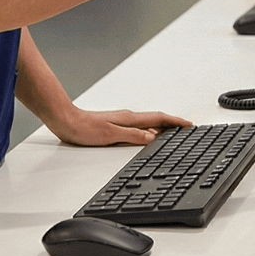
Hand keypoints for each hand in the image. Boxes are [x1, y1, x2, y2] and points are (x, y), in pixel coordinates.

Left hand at [44, 106, 190, 146]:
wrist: (66, 121)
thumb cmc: (84, 128)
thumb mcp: (110, 134)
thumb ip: (132, 135)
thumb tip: (151, 137)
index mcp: (130, 118)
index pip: (158, 119)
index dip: (174, 122)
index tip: (188, 125)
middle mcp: (128, 118)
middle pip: (156, 120)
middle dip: (172, 124)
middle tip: (185, 129)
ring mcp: (121, 121)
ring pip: (147, 123)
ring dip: (161, 127)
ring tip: (172, 134)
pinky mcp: (114, 125)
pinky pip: (138, 127)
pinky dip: (148, 131)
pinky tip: (146, 137)